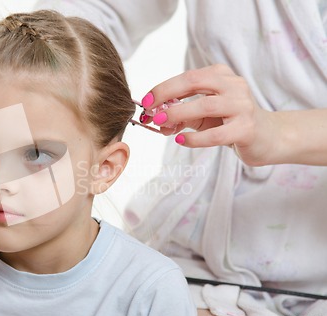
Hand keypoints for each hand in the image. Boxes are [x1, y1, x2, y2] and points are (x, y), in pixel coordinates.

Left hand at [141, 64, 276, 165]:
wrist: (269, 137)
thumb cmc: (231, 122)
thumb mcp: (205, 115)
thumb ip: (183, 115)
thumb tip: (157, 120)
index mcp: (221, 76)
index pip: (188, 77)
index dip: (163, 88)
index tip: (146, 101)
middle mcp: (234, 86)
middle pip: (195, 82)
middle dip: (167, 94)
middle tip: (149, 110)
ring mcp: (242, 106)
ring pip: (205, 106)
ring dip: (179, 114)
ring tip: (161, 123)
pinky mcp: (247, 129)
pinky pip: (216, 134)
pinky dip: (194, 138)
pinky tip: (181, 140)